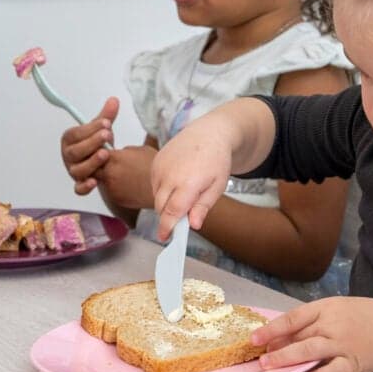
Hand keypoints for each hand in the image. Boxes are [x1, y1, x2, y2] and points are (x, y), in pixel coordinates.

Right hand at [59, 97, 118, 194]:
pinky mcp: (80, 185)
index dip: (90, 128)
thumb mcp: (101, 130)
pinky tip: (95, 182)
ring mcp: (73, 171)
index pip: (76, 133)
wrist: (101, 164)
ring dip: (91, 162)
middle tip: (108, 134)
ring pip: (78, 170)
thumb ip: (106, 117)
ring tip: (106, 154)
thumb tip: (114, 99)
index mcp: (69, 139)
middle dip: (91, 142)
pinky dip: (85, 186)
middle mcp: (68, 156)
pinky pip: (78, 189)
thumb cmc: (97, 144)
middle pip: (75, 152)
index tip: (107, 123)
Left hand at [95, 145, 156, 209]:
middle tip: (107, 162)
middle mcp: (108, 173)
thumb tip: (117, 153)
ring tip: (121, 174)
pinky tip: (128, 184)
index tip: (102, 150)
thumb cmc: (155, 168)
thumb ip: (123, 152)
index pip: (94, 152)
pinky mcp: (116, 198)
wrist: (165, 187)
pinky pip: (110, 190)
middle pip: (91, 167)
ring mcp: (111, 187)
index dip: (97, 151)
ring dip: (106, 176)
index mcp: (114, 158)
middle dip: (97, 164)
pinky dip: (115, 187)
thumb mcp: (139, 151)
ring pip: (100, 180)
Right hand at [150, 115, 233, 240]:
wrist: (209, 133)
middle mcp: (170, 175)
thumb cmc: (216, 161)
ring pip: (156, 197)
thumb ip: (203, 207)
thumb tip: (192, 226)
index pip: (172, 211)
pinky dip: (163, 190)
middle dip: (168, 216)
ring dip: (166, 202)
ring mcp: (160, 167)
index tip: (165, 238)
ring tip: (185, 193)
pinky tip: (178, 182)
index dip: (167, 227)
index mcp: (188, 183)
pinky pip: (155, 185)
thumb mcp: (217, 186)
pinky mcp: (155, 162)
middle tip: (180, 220)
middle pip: (161, 207)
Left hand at [250, 297, 372, 371]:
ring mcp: (344, 343)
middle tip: (258, 357)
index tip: (254, 338)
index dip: (272, 328)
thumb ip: (314, 320)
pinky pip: (334, 370)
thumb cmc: (366, 316)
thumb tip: (282, 335)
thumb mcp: (339, 308)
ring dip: (287, 359)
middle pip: (298, 336)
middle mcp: (333, 324)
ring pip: (309, 351)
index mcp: (328, 307)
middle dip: (275, 347)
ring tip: (270, 366)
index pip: (293, 317)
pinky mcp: (354, 362)